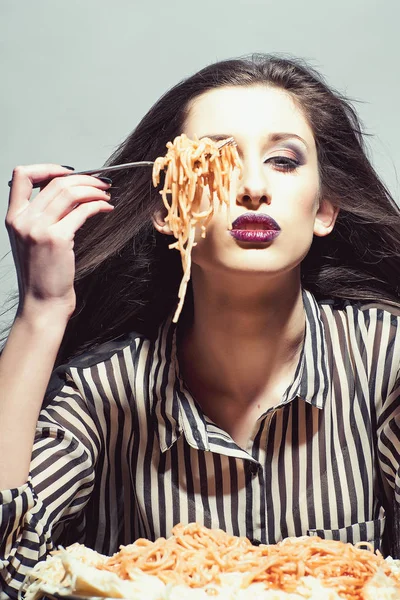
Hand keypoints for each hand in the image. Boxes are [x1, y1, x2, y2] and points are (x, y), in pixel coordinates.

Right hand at [6, 164, 113, 319]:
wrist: (42, 302)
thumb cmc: (42, 274)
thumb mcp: (32, 240)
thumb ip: (42, 216)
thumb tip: (71, 192)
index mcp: (13, 217)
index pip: (22, 176)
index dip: (47, 167)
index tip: (69, 172)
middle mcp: (23, 220)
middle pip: (55, 182)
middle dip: (84, 178)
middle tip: (101, 183)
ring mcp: (38, 229)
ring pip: (69, 192)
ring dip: (93, 189)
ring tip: (106, 195)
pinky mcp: (57, 239)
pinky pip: (82, 211)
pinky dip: (98, 205)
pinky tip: (106, 208)